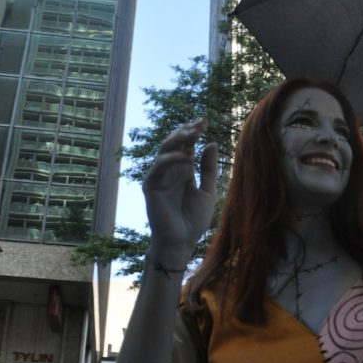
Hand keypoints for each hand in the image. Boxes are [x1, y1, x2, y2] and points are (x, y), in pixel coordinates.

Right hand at [143, 119, 217, 264]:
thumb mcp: (208, 191)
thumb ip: (209, 169)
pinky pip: (158, 167)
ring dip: (178, 140)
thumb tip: (212, 143)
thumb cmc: (194, 220)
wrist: (182, 241)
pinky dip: (171, 159)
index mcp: (183, 172)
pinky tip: (185, 156)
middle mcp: (170, 172)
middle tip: (200, 123)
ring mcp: (159, 178)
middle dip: (186, 131)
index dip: (194, 132)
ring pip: (164, 151)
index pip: (187, 146)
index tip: (206, 121)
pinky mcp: (150, 186)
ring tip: (193, 132)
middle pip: (175, 144)